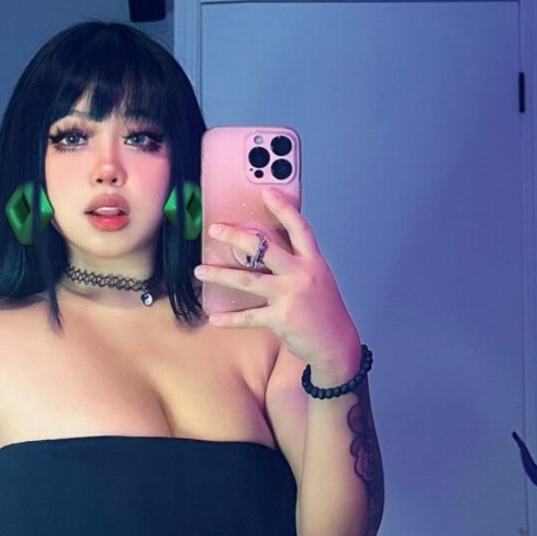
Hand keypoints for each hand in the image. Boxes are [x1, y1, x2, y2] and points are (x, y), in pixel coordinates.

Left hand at [194, 185, 360, 377]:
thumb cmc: (324, 310)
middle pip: (265, 248)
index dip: (283, 208)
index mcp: (312, 261)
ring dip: (221, 274)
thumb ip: (296, 263)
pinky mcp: (282, 319)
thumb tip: (265, 249)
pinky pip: (249, 317)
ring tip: (200, 270)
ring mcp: (291, 296)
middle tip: (215, 229)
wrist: (336, 343)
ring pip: (249, 280)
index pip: (298, 228)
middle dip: (236, 237)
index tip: (267, 192)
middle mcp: (302, 274)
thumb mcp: (317, 279)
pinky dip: (230, 319)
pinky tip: (214, 318)